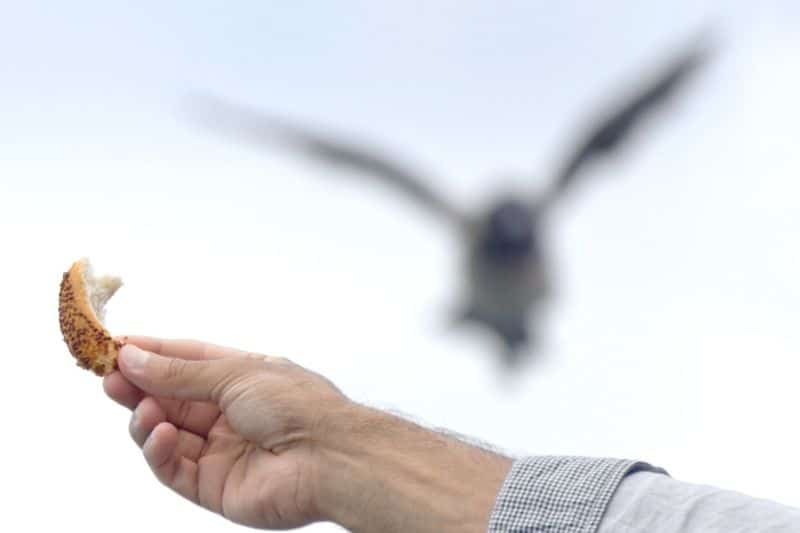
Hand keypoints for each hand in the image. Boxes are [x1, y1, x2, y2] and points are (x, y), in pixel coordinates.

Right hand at [103, 337, 347, 528]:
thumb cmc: (296, 405)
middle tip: (107, 376)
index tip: (116, 346)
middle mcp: (231, 412)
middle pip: (172, 398)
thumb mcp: (234, 373)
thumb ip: (179, 373)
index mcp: (242, 377)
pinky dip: (161, 451)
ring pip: (168, 433)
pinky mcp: (214, 485)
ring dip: (147, 420)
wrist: (328, 458)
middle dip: (139, 387)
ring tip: (142, 409)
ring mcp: (222, 449)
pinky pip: (174, 468)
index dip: (153, 354)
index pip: (188, 361)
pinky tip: (162, 435)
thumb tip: (133, 356)